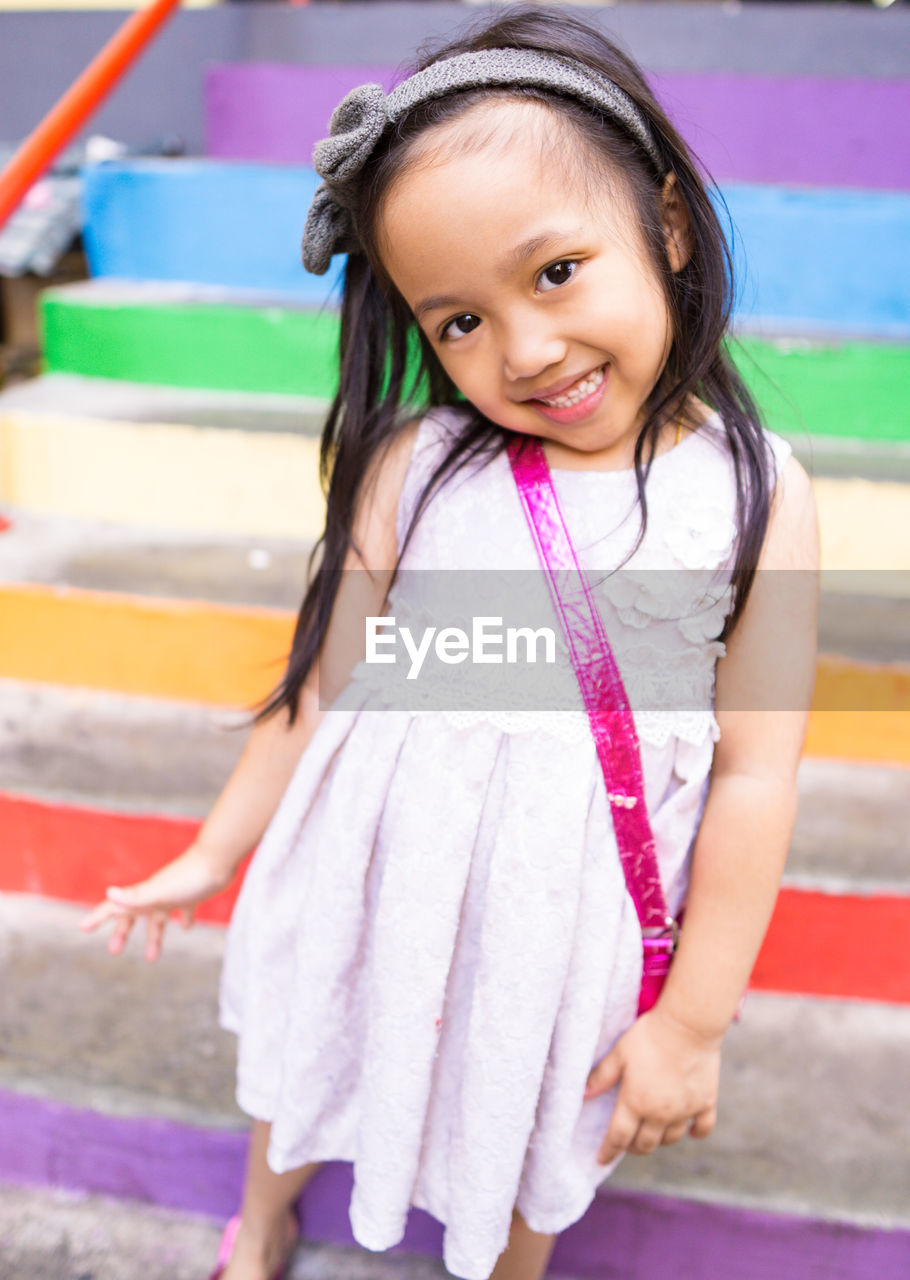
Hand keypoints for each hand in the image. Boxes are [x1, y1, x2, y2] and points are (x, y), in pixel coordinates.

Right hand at [78, 843, 234, 962]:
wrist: (219, 859)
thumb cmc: (189, 875)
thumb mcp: (160, 890)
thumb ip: (136, 895)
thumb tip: (109, 893)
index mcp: (144, 895)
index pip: (115, 907)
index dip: (98, 917)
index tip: (82, 928)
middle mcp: (156, 895)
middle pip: (133, 915)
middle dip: (122, 932)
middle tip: (114, 951)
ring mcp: (174, 895)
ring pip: (158, 918)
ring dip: (153, 936)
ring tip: (152, 958)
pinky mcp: (193, 896)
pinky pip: (184, 911)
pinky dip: (183, 920)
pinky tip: (186, 928)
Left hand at [583, 1005, 722, 1164]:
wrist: (688, 1025)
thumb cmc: (648, 1036)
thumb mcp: (619, 1054)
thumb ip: (602, 1076)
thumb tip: (583, 1095)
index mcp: (636, 1102)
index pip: (619, 1137)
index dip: (609, 1150)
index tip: (601, 1159)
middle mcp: (660, 1113)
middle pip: (645, 1144)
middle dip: (633, 1147)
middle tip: (627, 1142)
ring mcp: (685, 1110)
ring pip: (670, 1139)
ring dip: (659, 1140)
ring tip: (652, 1132)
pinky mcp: (706, 1102)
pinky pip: (702, 1128)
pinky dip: (695, 1133)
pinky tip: (690, 1131)